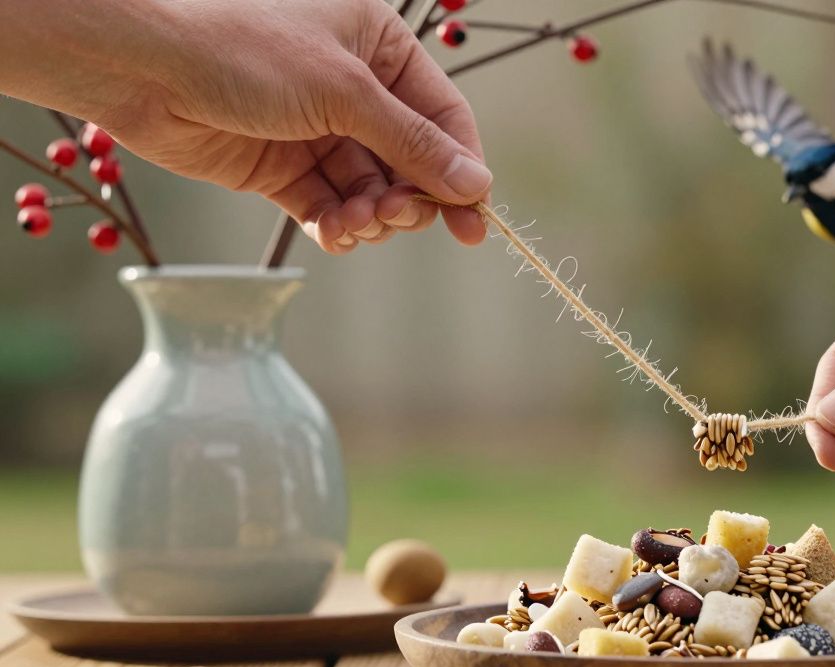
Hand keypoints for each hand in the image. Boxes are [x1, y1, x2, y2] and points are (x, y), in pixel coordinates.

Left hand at [8, 0, 490, 253]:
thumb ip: (413, 143)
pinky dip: (340, 226)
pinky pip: (330, 206)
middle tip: (398, 218)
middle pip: (412, 160)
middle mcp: (354, 88)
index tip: (474, 221)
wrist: (140, 65)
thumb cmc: (243, 48)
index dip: (462, 169)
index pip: (444, 116)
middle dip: (412, 197)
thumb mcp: (344, 90)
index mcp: (379, 45)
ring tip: (356, 225)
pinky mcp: (282, 168)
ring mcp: (317, 129)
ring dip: (374, 217)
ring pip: (373, 190)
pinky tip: (336, 234)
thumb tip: (477, 187)